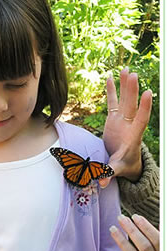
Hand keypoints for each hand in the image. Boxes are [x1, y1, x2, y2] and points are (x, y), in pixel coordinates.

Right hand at [99, 68, 152, 187]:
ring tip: (126, 69)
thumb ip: (110, 173)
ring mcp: (122, 120)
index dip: (144, 107)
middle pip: (131, 105)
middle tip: (133, 75)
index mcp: (133, 136)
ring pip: (124, 100)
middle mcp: (129, 124)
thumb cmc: (124, 166)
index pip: (141, 119)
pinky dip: (111, 90)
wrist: (125, 162)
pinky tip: (110, 77)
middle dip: (132, 91)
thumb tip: (102, 181)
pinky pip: (113, 102)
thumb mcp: (118, 170)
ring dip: (125, 86)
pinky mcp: (114, 119)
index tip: (148, 93)